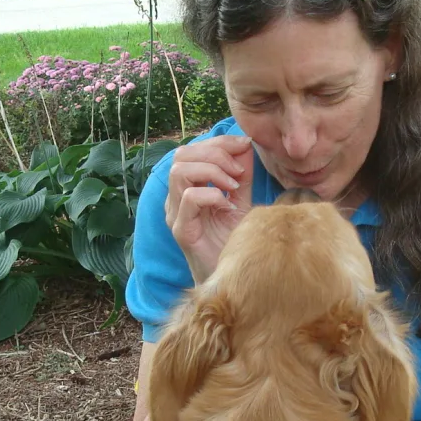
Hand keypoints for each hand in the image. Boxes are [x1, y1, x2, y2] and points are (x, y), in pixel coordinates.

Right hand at [165, 134, 253, 282]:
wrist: (232, 278)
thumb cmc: (233, 242)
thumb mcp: (241, 200)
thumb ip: (241, 174)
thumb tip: (245, 143)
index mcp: (187, 187)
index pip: (192, 150)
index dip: (218, 142)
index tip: (244, 146)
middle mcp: (176, 199)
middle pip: (182, 155)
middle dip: (216, 154)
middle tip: (239, 172)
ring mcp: (175, 215)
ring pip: (180, 172)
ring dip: (213, 172)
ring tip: (234, 188)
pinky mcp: (181, 231)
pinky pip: (189, 198)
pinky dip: (213, 195)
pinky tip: (229, 207)